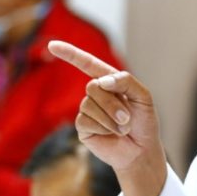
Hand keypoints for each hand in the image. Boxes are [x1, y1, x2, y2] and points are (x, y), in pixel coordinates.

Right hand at [48, 41, 166, 195]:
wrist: (141, 150)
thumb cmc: (144, 122)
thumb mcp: (143, 96)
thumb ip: (126, 81)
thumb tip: (102, 81)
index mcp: (109, 80)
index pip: (87, 63)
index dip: (70, 53)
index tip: (52, 45)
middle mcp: (96, 93)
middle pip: (94, 87)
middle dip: (114, 104)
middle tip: (127, 118)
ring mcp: (87, 109)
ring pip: (90, 104)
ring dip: (111, 119)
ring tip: (122, 128)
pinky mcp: (83, 126)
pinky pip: (86, 120)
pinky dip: (103, 128)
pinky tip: (110, 134)